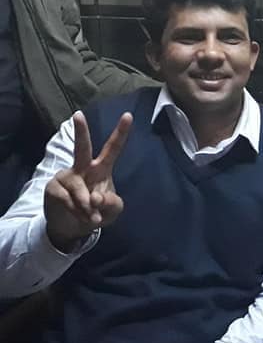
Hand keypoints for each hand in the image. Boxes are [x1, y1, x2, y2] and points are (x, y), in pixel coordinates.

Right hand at [44, 111, 132, 251]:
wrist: (74, 228)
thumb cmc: (97, 212)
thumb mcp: (112, 210)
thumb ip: (111, 203)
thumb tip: (95, 198)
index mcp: (102, 168)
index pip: (113, 148)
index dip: (121, 133)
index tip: (129, 115)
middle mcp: (83, 167)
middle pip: (81, 148)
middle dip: (80, 131)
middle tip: (77, 114)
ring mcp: (66, 176)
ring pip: (79, 189)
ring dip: (87, 207)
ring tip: (91, 216)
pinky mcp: (53, 187)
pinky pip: (67, 200)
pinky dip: (77, 211)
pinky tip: (79, 215)